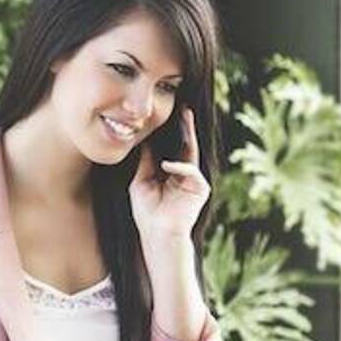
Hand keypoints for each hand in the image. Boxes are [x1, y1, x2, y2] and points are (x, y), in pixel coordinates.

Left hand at [128, 107, 209, 239]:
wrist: (156, 233)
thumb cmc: (146, 212)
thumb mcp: (141, 181)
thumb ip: (145, 162)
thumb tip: (144, 141)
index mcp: (171, 173)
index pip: (172, 148)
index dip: (170, 133)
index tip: (166, 115)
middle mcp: (184, 174)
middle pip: (185, 145)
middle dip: (185, 127)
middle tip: (183, 108)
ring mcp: (193, 181)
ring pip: (191, 152)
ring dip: (188, 135)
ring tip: (184, 117)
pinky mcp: (200, 189)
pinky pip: (191, 171)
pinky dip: (178, 167)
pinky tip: (166, 165)